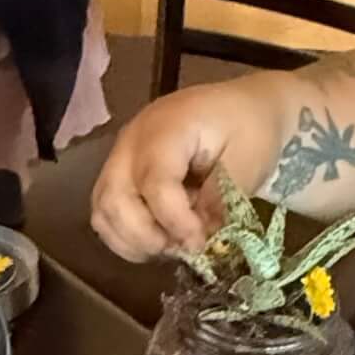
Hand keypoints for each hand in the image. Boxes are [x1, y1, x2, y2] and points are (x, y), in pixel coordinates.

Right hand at [91, 82, 283, 264]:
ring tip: (173, 247)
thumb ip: (220, 199)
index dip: (174, 221)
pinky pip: (106, 212)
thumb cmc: (251, 127)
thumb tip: (196, 237)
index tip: (201, 243)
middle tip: (185, 249)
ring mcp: (121, 155)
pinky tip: (159, 240)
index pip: (155, 183)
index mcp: (167, 129)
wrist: (245, 106)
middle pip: (115, 199)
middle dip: (147, 236)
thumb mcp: (249, 161)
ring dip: (133, 240)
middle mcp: (133, 140)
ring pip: (103, 210)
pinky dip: (126, 236)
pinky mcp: (121, 172)